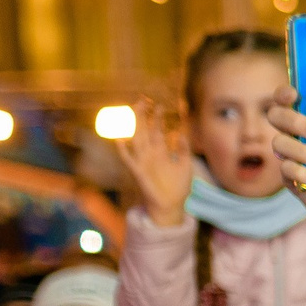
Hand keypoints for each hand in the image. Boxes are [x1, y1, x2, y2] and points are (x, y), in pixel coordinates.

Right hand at [114, 100, 194, 227]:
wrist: (172, 206)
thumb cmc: (178, 188)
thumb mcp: (185, 166)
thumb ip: (183, 150)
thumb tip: (181, 133)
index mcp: (161, 152)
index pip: (157, 130)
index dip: (157, 118)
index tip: (159, 104)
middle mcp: (150, 154)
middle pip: (145, 131)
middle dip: (143, 115)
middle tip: (143, 99)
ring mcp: (143, 162)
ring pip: (137, 139)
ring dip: (135, 125)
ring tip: (134, 111)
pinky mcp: (139, 172)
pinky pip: (129, 160)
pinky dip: (124, 151)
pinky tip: (120, 140)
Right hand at [268, 84, 305, 239]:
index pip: (290, 98)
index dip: (285, 92)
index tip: (295, 94)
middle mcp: (301, 135)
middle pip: (277, 115)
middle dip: (294, 120)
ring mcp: (294, 157)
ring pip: (279, 143)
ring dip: (302, 152)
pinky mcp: (292, 180)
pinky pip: (285, 171)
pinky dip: (302, 174)